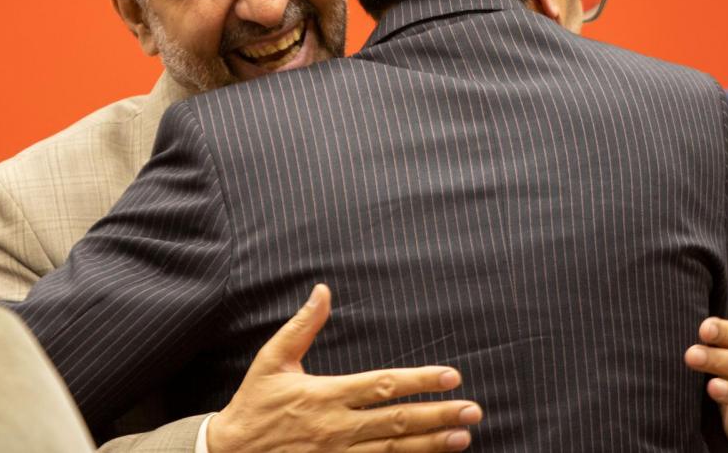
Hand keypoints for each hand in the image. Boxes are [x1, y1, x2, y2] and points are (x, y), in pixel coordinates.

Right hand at [207, 284, 482, 452]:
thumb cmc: (254, 404)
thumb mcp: (273, 360)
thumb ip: (302, 326)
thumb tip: (322, 290)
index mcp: (326, 395)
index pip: (382, 385)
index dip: (419, 380)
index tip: (451, 376)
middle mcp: (337, 428)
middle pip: (398, 421)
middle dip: (439, 415)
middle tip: (473, 409)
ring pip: (394, 450)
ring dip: (431, 444)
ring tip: (463, 436)